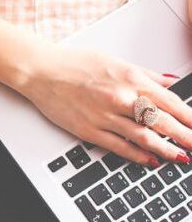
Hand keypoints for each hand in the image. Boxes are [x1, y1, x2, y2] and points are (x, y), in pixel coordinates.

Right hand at [0, 11, 191, 164]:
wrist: (43, 72)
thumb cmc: (75, 64)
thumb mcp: (115, 61)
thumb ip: (145, 74)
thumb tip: (169, 82)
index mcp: (130, 78)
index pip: (170, 101)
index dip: (188, 117)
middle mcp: (121, 98)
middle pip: (162, 122)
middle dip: (184, 136)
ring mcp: (105, 116)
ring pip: (144, 137)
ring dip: (166, 150)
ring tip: (181, 157)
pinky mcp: (89, 130)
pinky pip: (119, 146)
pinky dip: (137, 155)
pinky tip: (150, 160)